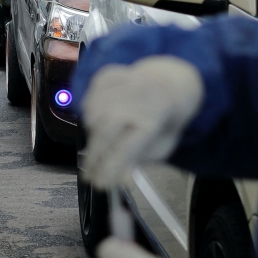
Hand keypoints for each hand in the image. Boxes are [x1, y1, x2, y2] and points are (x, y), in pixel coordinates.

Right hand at [81, 56, 202, 188]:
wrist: (169, 85)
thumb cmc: (163, 121)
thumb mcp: (160, 147)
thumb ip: (140, 162)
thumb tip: (121, 180)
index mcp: (156, 117)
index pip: (127, 146)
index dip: (110, 167)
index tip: (100, 184)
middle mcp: (139, 96)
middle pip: (105, 128)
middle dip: (95, 155)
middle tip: (90, 172)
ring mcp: (122, 81)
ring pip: (92, 113)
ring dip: (91, 134)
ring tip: (99, 146)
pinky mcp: (109, 74)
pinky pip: (88, 97)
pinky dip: (88, 112)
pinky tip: (98, 121)